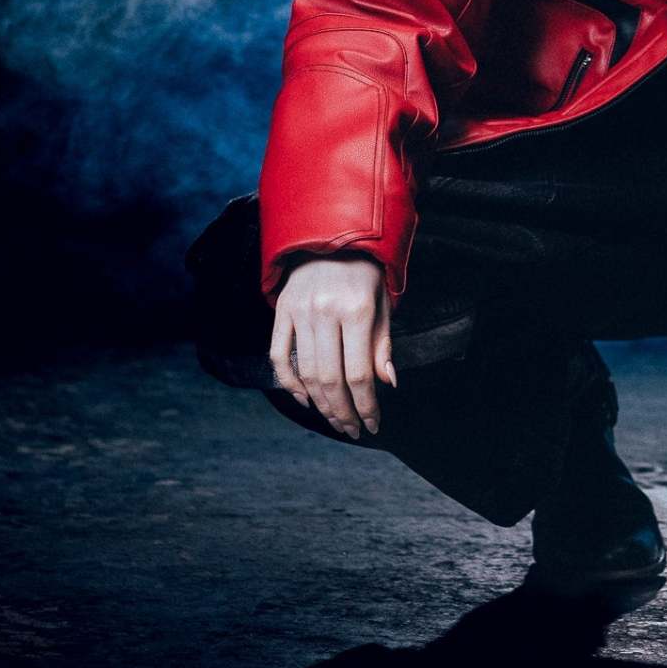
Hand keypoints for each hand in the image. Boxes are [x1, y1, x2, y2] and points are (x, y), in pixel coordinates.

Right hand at [269, 255, 396, 438]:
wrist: (332, 237)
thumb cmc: (365, 275)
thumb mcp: (382, 304)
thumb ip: (382, 345)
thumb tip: (387, 384)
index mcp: (357, 310)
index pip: (360, 373)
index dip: (367, 405)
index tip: (373, 424)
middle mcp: (326, 312)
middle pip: (331, 379)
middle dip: (343, 412)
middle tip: (353, 430)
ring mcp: (300, 312)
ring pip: (306, 373)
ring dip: (320, 404)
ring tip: (335, 420)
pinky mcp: (281, 311)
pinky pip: (279, 356)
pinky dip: (290, 383)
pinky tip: (306, 400)